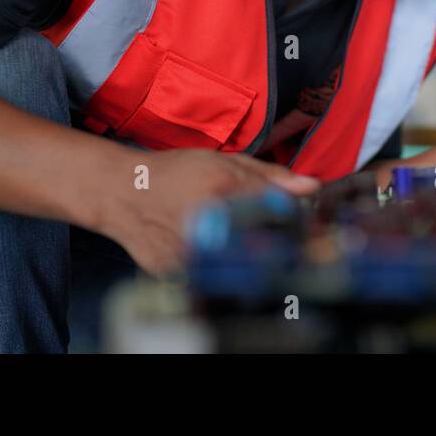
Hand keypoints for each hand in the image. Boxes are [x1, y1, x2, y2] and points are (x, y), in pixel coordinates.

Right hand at [99, 148, 318, 276]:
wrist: (123, 193)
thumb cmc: (175, 172)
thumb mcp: (224, 161)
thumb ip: (269, 176)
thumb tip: (312, 187)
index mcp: (223, 189)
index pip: (281, 212)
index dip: (295, 218)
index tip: (300, 221)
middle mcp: (206, 222)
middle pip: (263, 242)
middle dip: (272, 238)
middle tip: (267, 231)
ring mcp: (189, 252)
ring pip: (239, 262)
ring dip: (245, 253)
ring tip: (230, 235)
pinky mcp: (176, 273)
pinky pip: (212, 273)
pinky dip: (219, 264)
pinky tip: (209, 247)